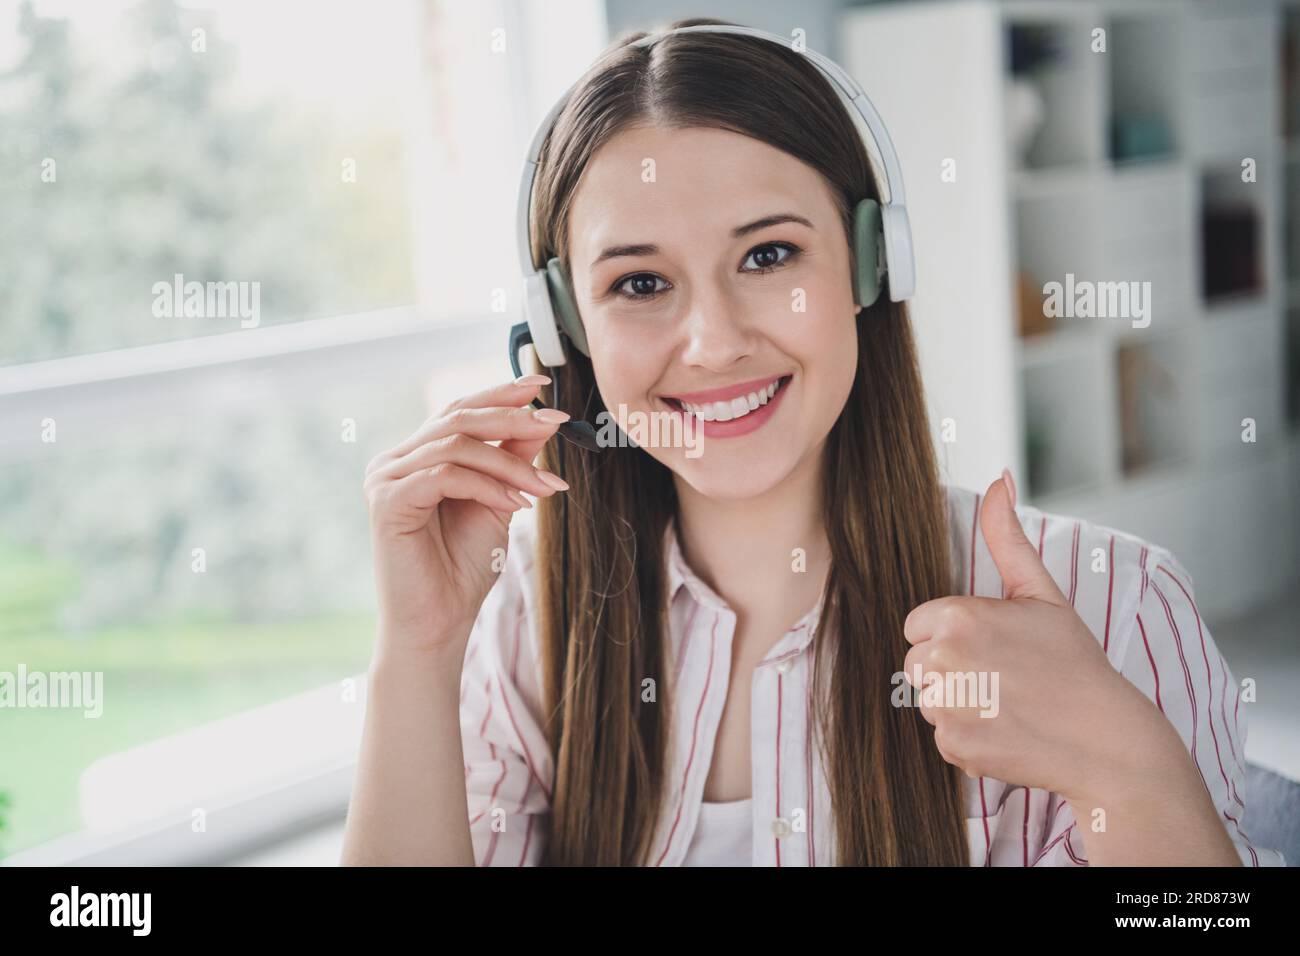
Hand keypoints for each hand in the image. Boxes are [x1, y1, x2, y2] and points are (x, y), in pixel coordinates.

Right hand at [363, 375, 570, 660]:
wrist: (439, 623)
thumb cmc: (463, 568)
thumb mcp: (499, 501)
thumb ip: (512, 459)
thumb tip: (540, 419)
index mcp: (416, 456)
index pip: (459, 410)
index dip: (500, 393)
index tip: (543, 386)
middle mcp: (395, 460)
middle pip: (457, 417)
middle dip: (511, 417)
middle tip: (555, 422)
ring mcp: (385, 478)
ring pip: (456, 446)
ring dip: (509, 463)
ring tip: (545, 487)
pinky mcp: (387, 500)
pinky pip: (445, 475)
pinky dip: (488, 485)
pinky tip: (516, 505)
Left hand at [901, 470, 1156, 801]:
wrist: (1107, 738)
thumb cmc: (1073, 660)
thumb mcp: (1041, 592)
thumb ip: (1006, 536)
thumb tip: (998, 478)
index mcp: (956, 618)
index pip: (917, 624)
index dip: (952, 634)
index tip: (991, 644)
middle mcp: (945, 662)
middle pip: (916, 663)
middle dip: (950, 669)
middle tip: (1002, 674)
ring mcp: (949, 709)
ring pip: (927, 699)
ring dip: (957, 704)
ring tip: (1005, 701)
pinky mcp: (955, 748)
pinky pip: (941, 736)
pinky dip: (968, 737)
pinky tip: (1005, 729)